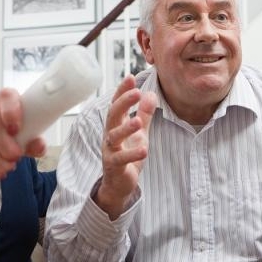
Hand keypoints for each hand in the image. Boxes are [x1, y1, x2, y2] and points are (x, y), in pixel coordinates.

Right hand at [0, 88, 45, 180]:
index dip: (11, 114)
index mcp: (5, 96)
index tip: (16, 131)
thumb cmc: (12, 129)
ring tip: (6, 168)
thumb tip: (38, 147)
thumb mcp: (27, 132)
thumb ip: (34, 139)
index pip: (7, 97)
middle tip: (15, 159)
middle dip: (5, 148)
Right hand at [94, 75, 156, 219]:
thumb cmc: (127, 156)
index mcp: (116, 125)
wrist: (119, 184)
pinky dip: (132, 154)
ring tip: (137, 121)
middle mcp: (110, 135)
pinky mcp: (114, 166)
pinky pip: (121, 159)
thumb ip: (144, 114)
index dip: (122, 91)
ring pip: (113, 136)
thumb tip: (151, 93)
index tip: (131, 77)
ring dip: (125, 128)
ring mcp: (110, 150)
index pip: (117, 103)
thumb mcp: (139, 133)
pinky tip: (144, 149)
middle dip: (123, 102)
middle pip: (113, 115)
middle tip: (136, 92)